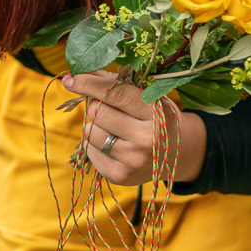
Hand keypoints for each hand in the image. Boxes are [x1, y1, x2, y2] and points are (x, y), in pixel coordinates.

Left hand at [61, 71, 206, 184]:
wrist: (179, 153)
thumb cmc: (158, 117)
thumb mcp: (148, 95)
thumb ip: (116, 82)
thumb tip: (78, 75)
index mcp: (158, 112)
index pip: (114, 93)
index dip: (88, 83)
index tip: (71, 78)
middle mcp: (147, 139)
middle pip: (97, 112)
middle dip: (95, 105)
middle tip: (107, 107)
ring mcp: (134, 160)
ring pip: (90, 131)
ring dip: (94, 125)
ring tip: (112, 127)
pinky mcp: (121, 176)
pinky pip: (89, 150)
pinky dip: (93, 143)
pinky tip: (111, 142)